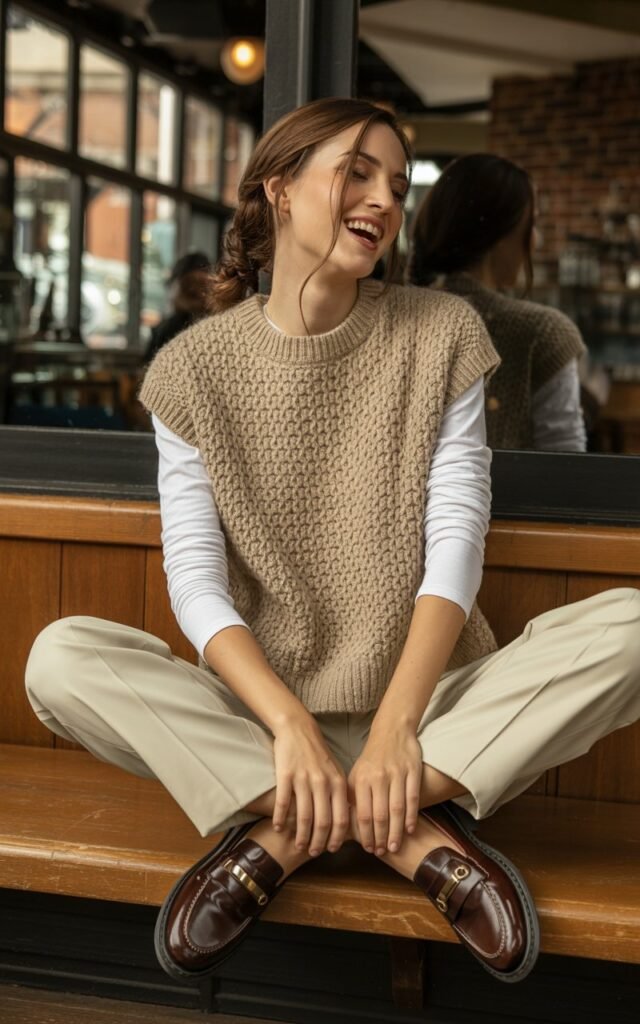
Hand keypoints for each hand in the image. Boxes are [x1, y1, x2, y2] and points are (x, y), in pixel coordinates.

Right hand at [272, 716, 348, 855]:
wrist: (298, 729)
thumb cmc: (318, 754)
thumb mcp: (336, 772)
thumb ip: (341, 794)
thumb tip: (347, 822)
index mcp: (337, 783)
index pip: (341, 818)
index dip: (337, 837)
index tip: (332, 850)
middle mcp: (322, 783)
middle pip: (322, 821)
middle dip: (319, 842)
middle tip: (313, 852)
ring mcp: (303, 779)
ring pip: (303, 816)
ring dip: (300, 835)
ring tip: (297, 845)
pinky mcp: (285, 775)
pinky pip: (282, 802)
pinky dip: (280, 818)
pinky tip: (278, 827)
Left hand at [348, 721, 422, 855]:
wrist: (392, 730)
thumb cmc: (372, 758)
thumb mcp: (357, 774)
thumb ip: (353, 796)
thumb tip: (345, 824)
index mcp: (361, 779)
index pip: (362, 813)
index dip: (366, 834)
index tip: (368, 848)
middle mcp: (378, 777)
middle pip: (380, 815)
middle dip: (381, 837)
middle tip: (382, 852)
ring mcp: (397, 774)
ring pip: (397, 810)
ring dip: (396, 832)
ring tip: (395, 847)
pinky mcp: (413, 771)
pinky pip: (413, 798)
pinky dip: (412, 816)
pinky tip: (410, 830)